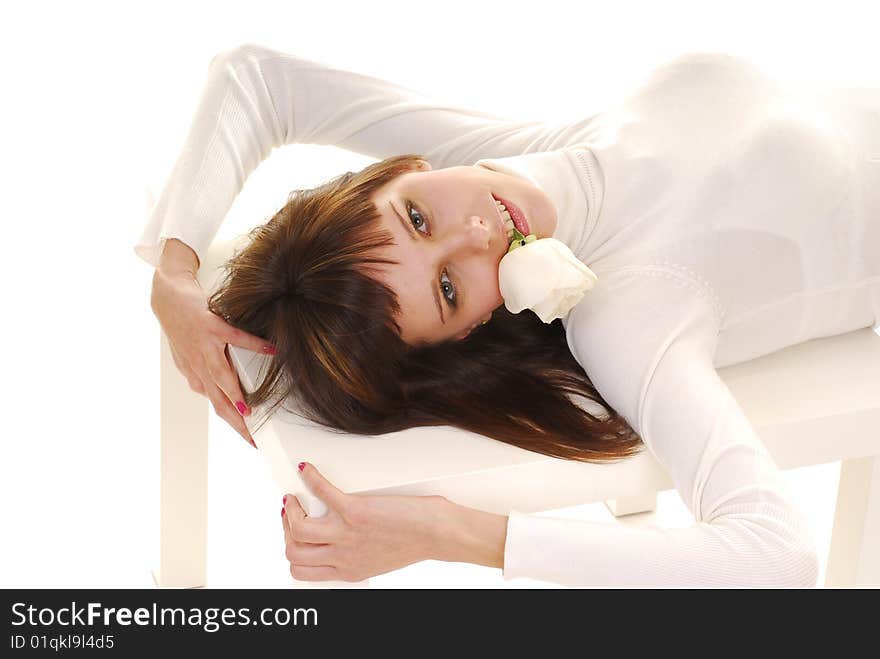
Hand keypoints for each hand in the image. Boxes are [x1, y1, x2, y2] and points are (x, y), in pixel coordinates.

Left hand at [150, 239, 275, 446]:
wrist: (167, 298)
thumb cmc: (182, 326)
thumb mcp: (190, 357)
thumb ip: (203, 376)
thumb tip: (218, 394)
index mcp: (197, 376)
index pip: (219, 407)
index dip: (235, 425)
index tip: (251, 439)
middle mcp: (199, 366)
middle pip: (220, 401)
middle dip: (237, 422)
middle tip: (253, 437)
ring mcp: (205, 347)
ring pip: (221, 378)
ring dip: (235, 396)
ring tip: (250, 411)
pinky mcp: (211, 327)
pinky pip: (235, 338)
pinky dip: (253, 345)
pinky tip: (270, 350)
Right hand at [280, 462, 445, 581]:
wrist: (437, 534)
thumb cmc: (416, 542)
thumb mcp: (378, 561)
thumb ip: (356, 556)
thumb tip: (341, 541)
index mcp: (348, 571)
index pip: (301, 570)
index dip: (292, 550)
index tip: (294, 535)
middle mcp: (343, 556)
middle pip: (293, 551)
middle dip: (287, 530)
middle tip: (293, 512)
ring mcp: (347, 534)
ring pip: (298, 528)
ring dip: (291, 509)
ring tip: (296, 497)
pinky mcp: (356, 510)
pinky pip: (322, 492)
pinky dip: (311, 477)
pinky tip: (307, 470)